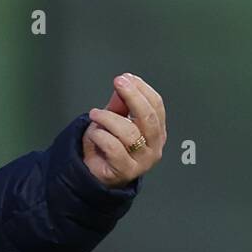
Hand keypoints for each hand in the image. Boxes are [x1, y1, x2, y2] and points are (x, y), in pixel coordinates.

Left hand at [81, 72, 166, 187]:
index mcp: (156, 130)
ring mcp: (142, 160)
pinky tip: (94, 134)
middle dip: (133, 97)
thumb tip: (124, 82)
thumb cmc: (107, 146)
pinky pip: (114, 147)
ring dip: (108, 118)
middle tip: (118, 83)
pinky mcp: (126, 170)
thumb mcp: (114, 120)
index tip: (126, 78)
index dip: (142, 89)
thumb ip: (120, 104)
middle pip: (148, 118)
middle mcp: (154, 146)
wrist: (96, 173)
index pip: (156, 106)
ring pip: (129, 133)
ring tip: (94, 114)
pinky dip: (101, 136)